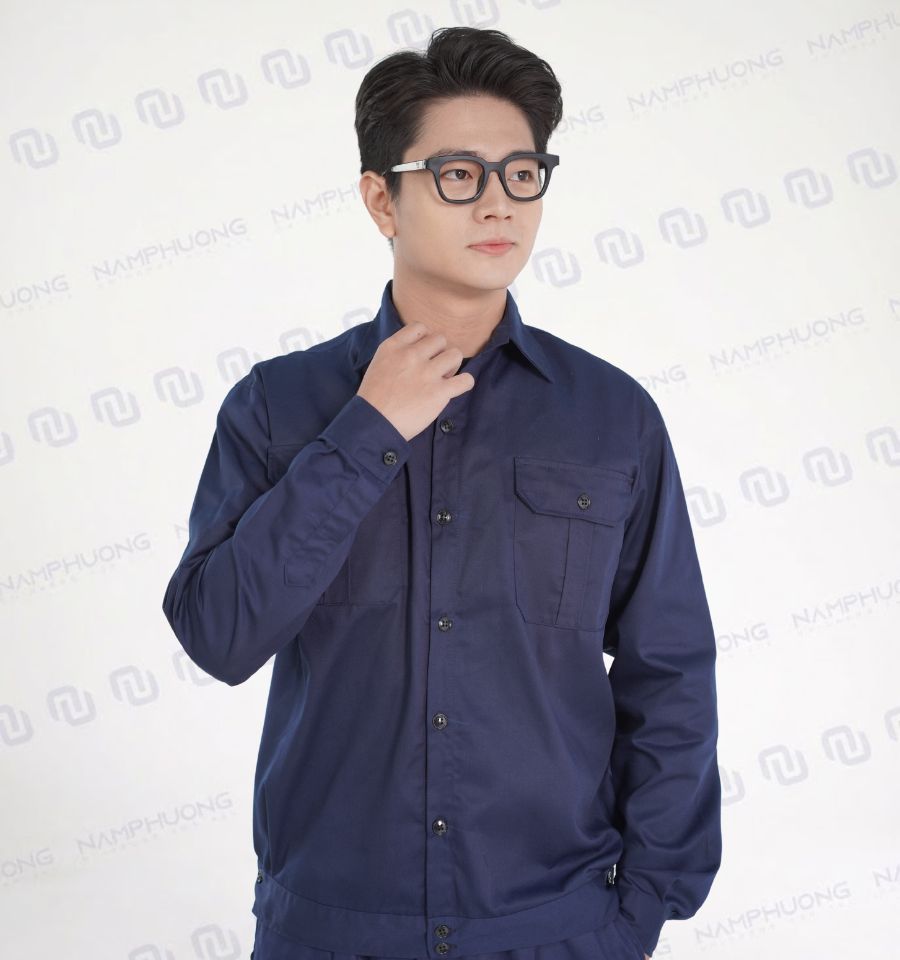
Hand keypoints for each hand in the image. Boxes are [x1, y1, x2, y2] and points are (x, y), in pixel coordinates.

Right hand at [357, 320, 474, 441]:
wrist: (372, 424)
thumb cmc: (373, 399)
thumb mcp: (378, 364)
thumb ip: (397, 353)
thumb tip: (418, 350)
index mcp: (393, 346)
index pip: (420, 327)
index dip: (426, 339)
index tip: (424, 353)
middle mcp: (411, 355)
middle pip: (440, 339)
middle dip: (440, 352)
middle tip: (434, 369)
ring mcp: (426, 373)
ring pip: (455, 354)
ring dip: (452, 366)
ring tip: (444, 379)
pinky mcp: (438, 392)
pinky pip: (466, 380)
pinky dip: (465, 383)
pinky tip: (457, 388)